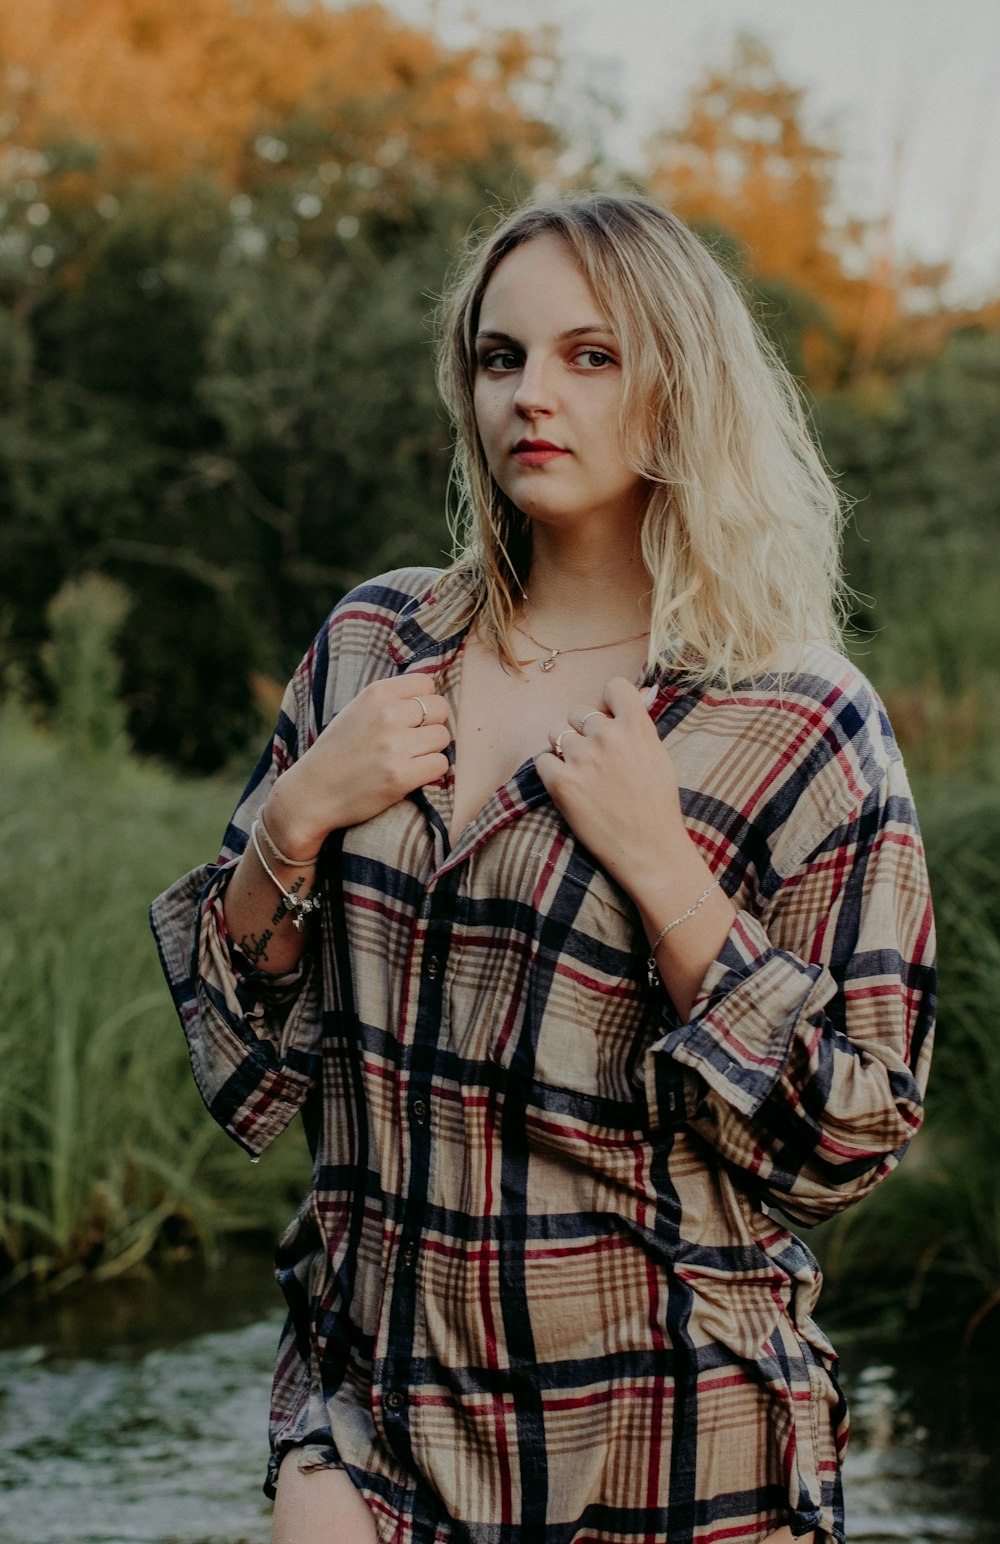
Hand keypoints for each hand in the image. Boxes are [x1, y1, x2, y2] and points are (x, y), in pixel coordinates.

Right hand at [264, 674, 450, 854]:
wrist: (312, 793)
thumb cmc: (338, 751)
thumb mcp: (357, 710)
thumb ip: (390, 699)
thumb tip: (431, 693)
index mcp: (375, 694)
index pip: (427, 683)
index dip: (424, 702)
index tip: (411, 718)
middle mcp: (387, 715)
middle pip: (440, 709)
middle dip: (431, 725)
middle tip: (412, 741)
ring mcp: (395, 746)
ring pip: (443, 737)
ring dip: (431, 750)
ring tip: (408, 759)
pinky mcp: (401, 776)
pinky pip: (441, 765)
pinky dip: (430, 772)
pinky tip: (410, 775)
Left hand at [536, 677, 687, 901]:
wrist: (649, 849)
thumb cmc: (657, 805)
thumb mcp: (657, 755)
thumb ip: (641, 723)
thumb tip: (644, 690)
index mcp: (636, 726)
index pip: (613, 686)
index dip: (608, 702)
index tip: (609, 718)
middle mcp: (608, 736)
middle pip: (578, 712)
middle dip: (582, 730)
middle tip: (594, 758)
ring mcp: (583, 758)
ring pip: (556, 733)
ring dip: (564, 749)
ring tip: (581, 773)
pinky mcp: (561, 782)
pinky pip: (542, 760)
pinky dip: (551, 771)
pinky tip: (568, 786)